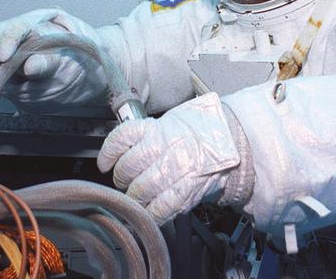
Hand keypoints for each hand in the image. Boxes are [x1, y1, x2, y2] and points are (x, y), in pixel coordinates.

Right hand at [0, 8, 72, 79]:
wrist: (69, 70)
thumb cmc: (69, 62)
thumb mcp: (63, 63)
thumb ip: (47, 64)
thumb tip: (29, 67)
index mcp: (40, 23)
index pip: (21, 27)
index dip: (9, 40)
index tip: (4, 58)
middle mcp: (21, 27)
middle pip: (0, 31)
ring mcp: (8, 37)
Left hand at [97, 93, 250, 223]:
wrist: (230, 141)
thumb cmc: (198, 133)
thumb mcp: (170, 122)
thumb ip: (146, 135)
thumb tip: (120, 151)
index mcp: (159, 128)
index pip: (123, 138)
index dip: (109, 153)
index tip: (104, 164)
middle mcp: (166, 146)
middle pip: (129, 167)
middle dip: (122, 179)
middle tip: (125, 182)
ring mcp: (178, 168)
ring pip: (142, 189)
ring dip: (134, 198)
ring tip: (137, 198)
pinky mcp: (188, 189)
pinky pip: (162, 207)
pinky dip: (152, 214)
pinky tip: (149, 212)